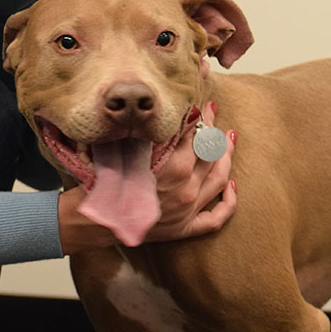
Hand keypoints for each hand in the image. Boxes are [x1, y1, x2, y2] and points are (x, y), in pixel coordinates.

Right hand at [57, 102, 236, 253]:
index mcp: (175, 167)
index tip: (200, 103)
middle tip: (213, 111)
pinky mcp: (184, 228)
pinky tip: (233, 187)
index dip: (200, 115)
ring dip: (227, 155)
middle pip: (211, 151)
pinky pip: (216, 218)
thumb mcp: (127, 148)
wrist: (97, 220)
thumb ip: (151, 131)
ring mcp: (188, 210)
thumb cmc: (107, 180)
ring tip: (229, 138)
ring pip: (220, 179)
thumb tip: (165, 111)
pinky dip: (228, 202)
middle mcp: (187, 188)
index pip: (197, 133)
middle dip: (213, 128)